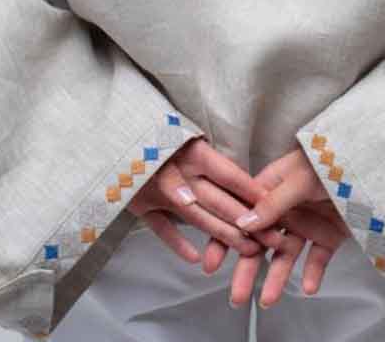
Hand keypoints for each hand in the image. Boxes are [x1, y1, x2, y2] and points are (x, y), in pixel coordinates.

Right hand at [126, 136, 285, 267]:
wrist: (108, 129)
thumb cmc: (152, 128)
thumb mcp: (184, 132)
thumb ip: (206, 157)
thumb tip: (241, 178)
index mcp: (193, 151)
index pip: (230, 174)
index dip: (254, 192)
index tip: (276, 205)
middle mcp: (179, 172)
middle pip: (220, 201)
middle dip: (249, 222)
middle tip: (275, 238)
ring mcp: (159, 191)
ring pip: (199, 217)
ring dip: (225, 236)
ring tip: (249, 250)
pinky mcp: (140, 205)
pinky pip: (162, 228)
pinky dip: (178, 243)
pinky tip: (197, 258)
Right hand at [201, 146, 351, 306]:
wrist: (371, 164)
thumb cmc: (331, 159)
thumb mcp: (298, 177)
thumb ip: (272, 202)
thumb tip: (244, 222)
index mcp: (272, 187)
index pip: (244, 215)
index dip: (227, 237)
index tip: (212, 263)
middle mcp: (286, 207)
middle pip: (262, 241)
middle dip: (248, 267)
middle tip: (237, 295)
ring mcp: (307, 221)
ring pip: (286, 254)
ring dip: (277, 277)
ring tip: (268, 300)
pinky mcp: (329, 234)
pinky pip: (317, 258)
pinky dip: (313, 273)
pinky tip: (309, 286)